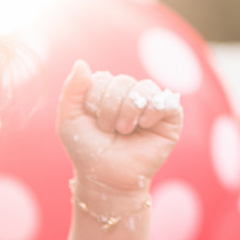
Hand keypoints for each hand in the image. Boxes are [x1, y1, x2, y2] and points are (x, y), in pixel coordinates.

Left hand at [57, 60, 182, 192]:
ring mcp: (150, 105)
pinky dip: (151, 110)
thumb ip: (72, 90)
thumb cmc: (87, 150)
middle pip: (122, 81)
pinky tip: (144, 124)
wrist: (107, 177)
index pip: (102, 78)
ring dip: (128, 111)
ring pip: (143, 87)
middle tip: (110, 130)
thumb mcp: (69, 120)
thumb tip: (81, 62)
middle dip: (110, 109)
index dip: (94, 101)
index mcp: (106, 92)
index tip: (92, 123)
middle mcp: (129, 95)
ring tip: (125, 130)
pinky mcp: (169, 117)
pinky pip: (165, 99)